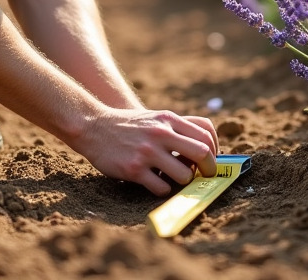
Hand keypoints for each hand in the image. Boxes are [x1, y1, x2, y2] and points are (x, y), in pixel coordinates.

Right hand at [72, 108, 219, 194]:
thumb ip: (178, 128)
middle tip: (205, 176)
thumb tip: (207, 147)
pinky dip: (164, 190)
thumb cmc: (129, 125)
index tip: (210, 161)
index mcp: (168, 119)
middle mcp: (160, 133)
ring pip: (184, 175)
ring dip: (184, 182)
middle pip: (202, 153)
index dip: (215, 151)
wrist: (93, 125)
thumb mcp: (155, 117)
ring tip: (175, 179)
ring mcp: (147, 152)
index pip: (206, 134)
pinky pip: (161, 188)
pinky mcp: (134, 169)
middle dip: (209, 169)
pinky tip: (156, 184)